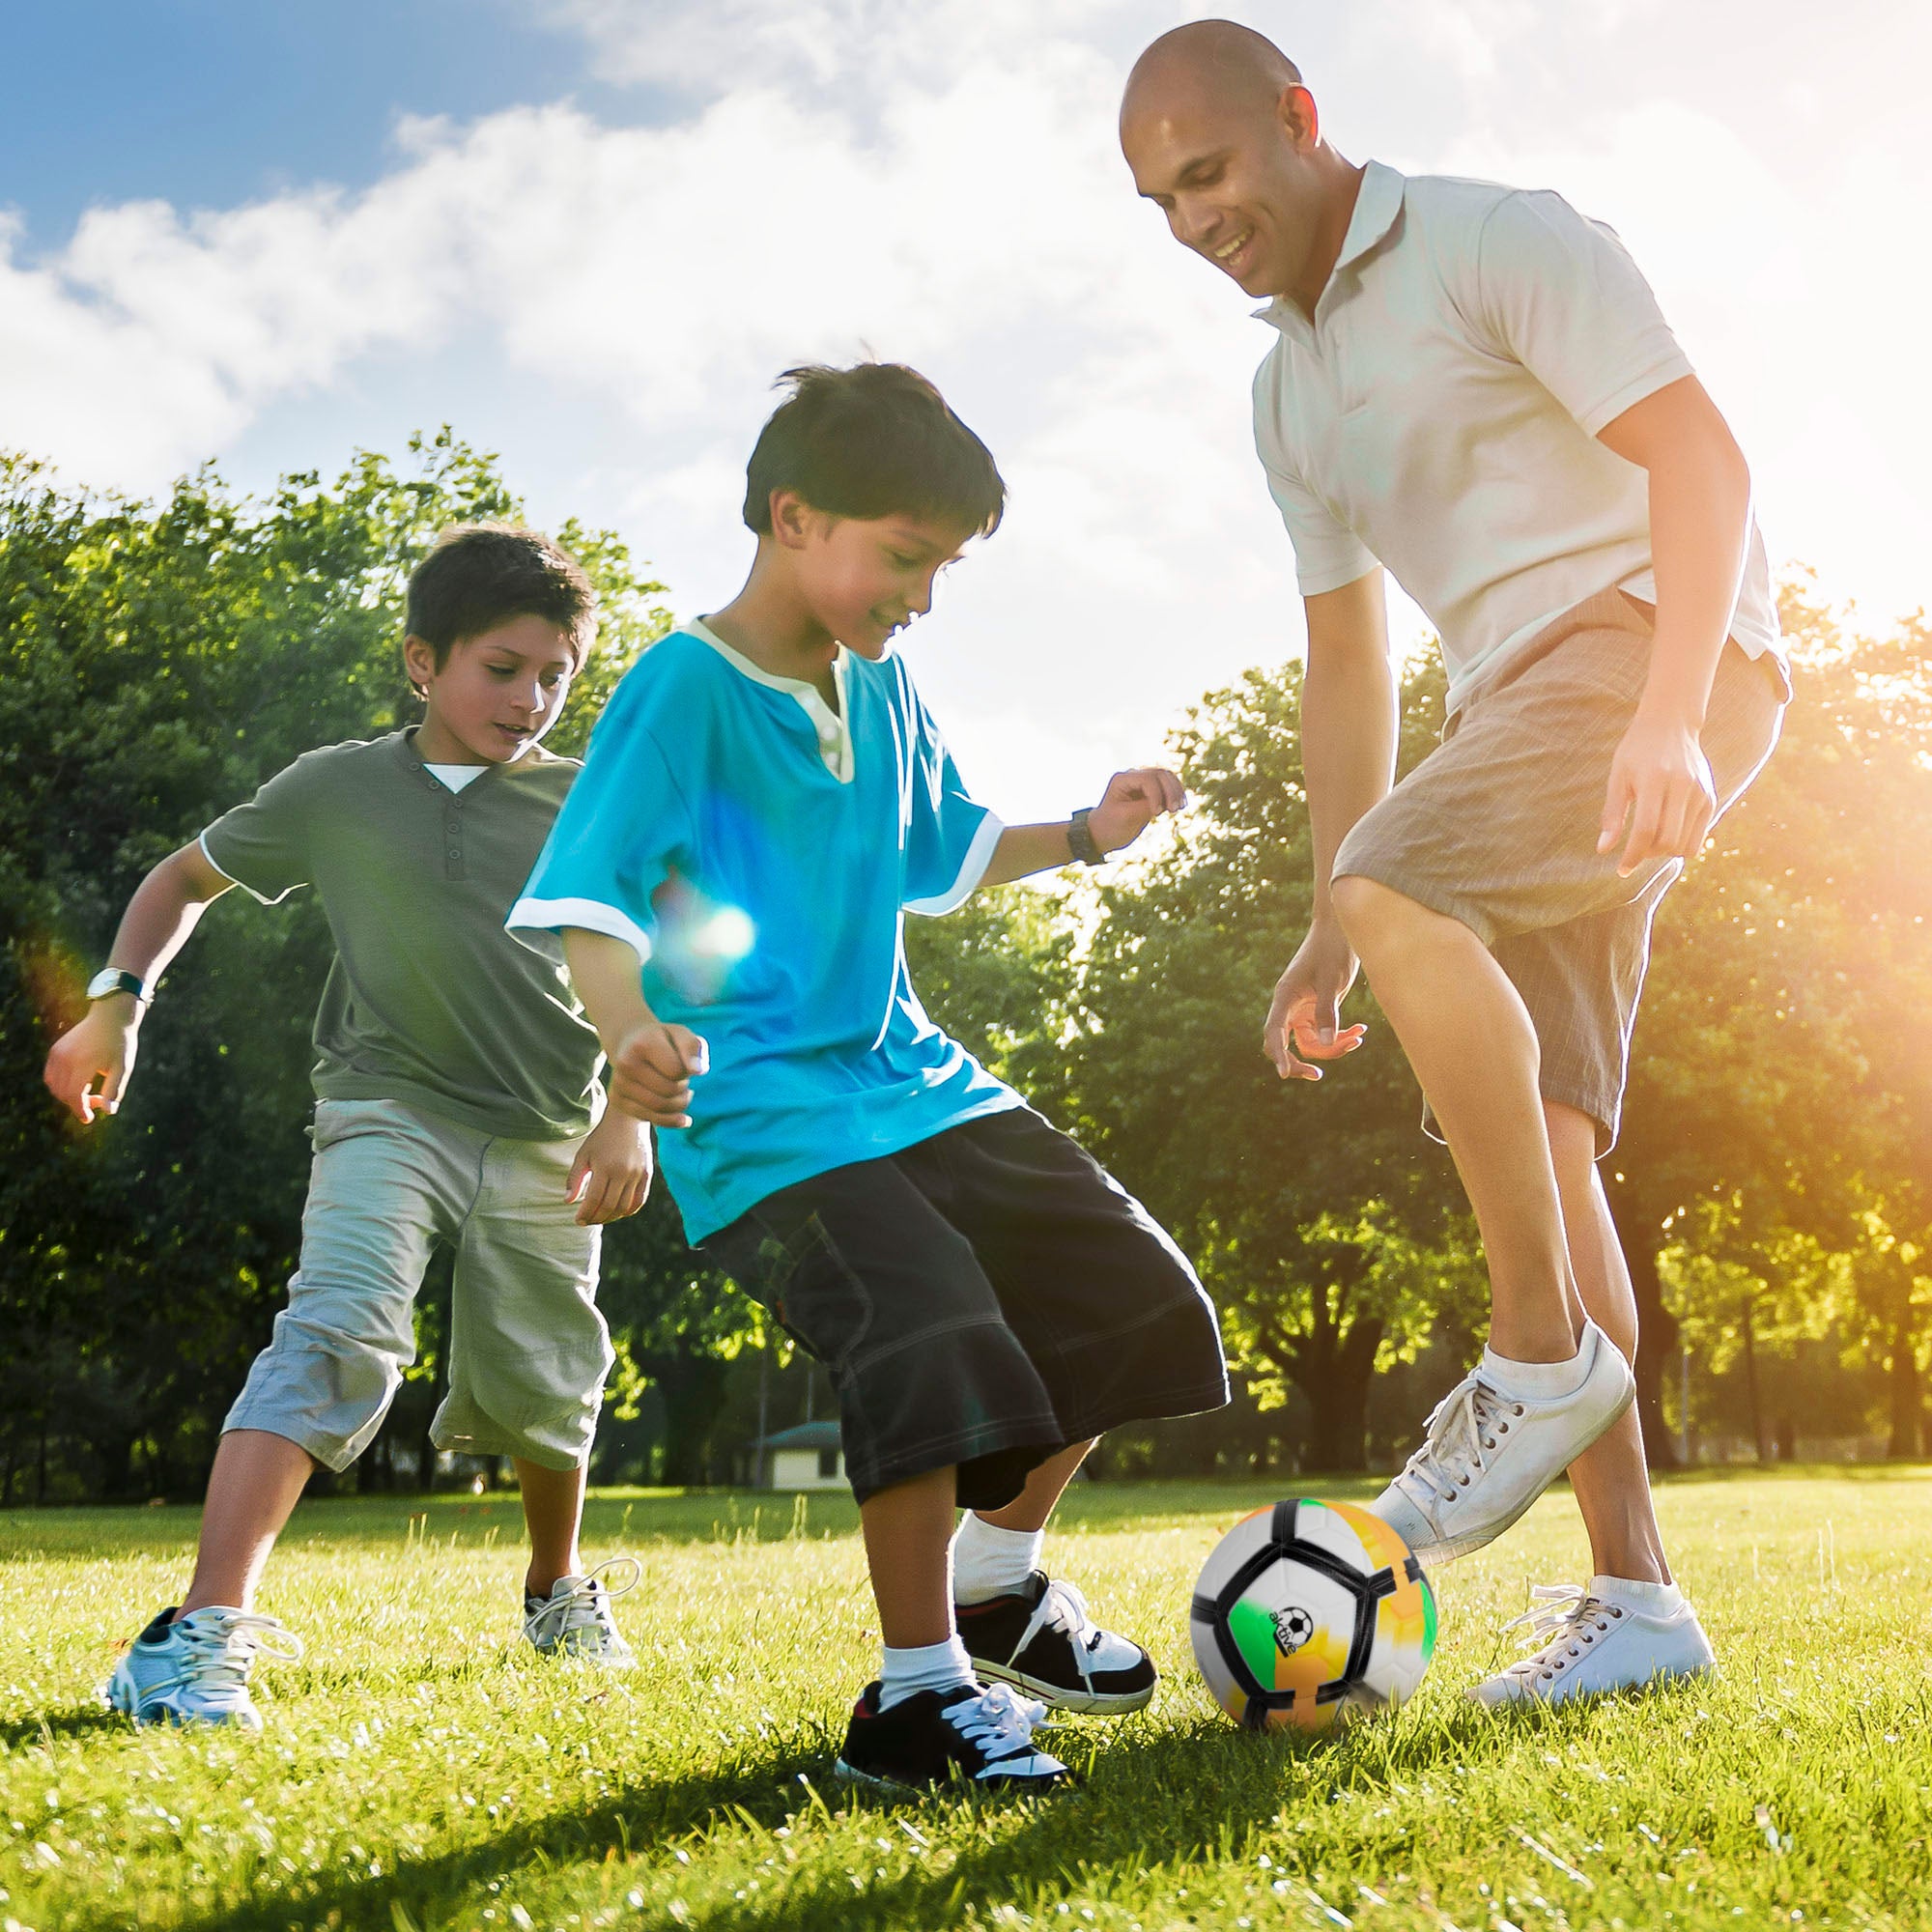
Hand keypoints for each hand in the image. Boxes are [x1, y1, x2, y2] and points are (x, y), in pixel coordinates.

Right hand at [43, 1001, 141, 1123]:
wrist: (111, 1016)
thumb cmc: (121, 1043)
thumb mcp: (123, 1067)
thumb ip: (114, 1090)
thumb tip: (108, 1112)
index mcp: (83, 1062)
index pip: (73, 1095)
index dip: (79, 1110)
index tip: (89, 1118)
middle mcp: (66, 1058)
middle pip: (62, 1093)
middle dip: (76, 1103)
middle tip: (96, 1101)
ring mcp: (57, 1053)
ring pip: (54, 1085)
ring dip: (67, 1095)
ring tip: (89, 1089)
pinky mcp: (55, 1050)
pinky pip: (50, 1075)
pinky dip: (60, 1084)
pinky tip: (78, 1082)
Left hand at [566, 1111, 652, 1224]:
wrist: (627, 1119)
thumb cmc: (601, 1137)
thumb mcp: (583, 1154)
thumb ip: (574, 1178)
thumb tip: (568, 1202)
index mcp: (605, 1167)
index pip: (593, 1200)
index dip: (585, 1213)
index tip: (578, 1220)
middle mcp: (623, 1172)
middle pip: (609, 1206)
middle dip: (596, 1218)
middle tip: (587, 1221)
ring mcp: (637, 1174)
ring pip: (625, 1207)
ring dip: (612, 1217)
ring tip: (601, 1217)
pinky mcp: (647, 1174)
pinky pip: (639, 1200)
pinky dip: (629, 1211)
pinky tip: (618, 1212)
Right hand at [608, 1021, 708, 1127]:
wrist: (630, 1043)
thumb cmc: (663, 1040)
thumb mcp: (681, 1034)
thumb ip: (693, 1048)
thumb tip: (698, 1071)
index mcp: (643, 1044)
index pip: (676, 1071)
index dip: (686, 1071)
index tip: (682, 1063)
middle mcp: (626, 1064)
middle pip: (668, 1091)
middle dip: (683, 1088)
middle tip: (682, 1080)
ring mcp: (619, 1083)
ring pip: (659, 1108)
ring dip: (679, 1104)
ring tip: (682, 1093)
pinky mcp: (618, 1100)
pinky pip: (650, 1119)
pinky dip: (672, 1121)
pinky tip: (684, 1119)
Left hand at [1087, 766, 1186, 854]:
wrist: (1103, 833)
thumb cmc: (1110, 826)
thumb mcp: (1126, 818)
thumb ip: (1145, 807)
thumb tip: (1165, 801)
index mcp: (1122, 779)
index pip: (1147, 779)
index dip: (1157, 794)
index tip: (1157, 814)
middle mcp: (1133, 777)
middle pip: (1160, 774)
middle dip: (1170, 791)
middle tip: (1175, 810)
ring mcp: (1142, 782)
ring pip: (1167, 778)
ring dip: (1176, 791)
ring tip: (1179, 808)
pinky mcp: (1150, 791)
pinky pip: (1168, 786)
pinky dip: (1175, 794)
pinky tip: (1179, 806)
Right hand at [1262, 921, 1368, 1081]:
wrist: (1341, 930)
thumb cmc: (1332, 949)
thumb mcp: (1331, 981)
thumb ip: (1327, 1012)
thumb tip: (1324, 1045)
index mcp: (1285, 997)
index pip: (1274, 1032)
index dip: (1278, 1054)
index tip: (1284, 1074)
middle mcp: (1289, 1006)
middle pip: (1285, 1045)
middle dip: (1300, 1062)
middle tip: (1317, 1076)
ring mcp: (1301, 1009)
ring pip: (1309, 1043)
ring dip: (1332, 1047)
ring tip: (1358, 1038)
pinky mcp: (1316, 1010)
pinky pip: (1323, 1034)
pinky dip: (1340, 1036)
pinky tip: (1360, 1029)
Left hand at [1598, 709, 1716, 878]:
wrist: (1671, 725)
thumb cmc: (1637, 752)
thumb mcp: (1618, 777)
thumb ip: (1612, 814)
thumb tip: (1604, 850)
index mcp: (1654, 780)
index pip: (1646, 829)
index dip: (1633, 854)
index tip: (1621, 869)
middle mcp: (1682, 786)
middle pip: (1667, 840)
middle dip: (1647, 854)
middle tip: (1635, 851)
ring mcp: (1700, 792)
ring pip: (1684, 843)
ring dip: (1663, 853)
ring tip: (1649, 842)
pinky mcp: (1710, 797)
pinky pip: (1699, 837)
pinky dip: (1681, 846)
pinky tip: (1666, 836)